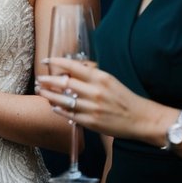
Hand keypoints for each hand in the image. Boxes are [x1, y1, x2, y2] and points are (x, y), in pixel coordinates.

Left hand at [37, 58, 160, 142]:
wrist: (142, 119)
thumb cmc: (124, 98)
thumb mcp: (110, 80)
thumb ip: (92, 74)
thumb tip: (72, 66)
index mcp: (101, 78)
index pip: (73, 66)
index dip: (56, 62)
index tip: (46, 60)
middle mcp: (96, 92)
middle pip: (63, 83)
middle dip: (47, 80)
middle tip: (39, 79)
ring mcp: (92, 108)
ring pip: (62, 100)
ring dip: (48, 94)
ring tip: (41, 91)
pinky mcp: (91, 122)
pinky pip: (68, 114)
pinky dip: (58, 109)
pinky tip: (53, 105)